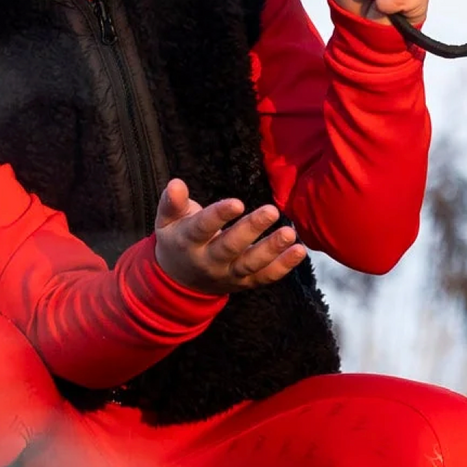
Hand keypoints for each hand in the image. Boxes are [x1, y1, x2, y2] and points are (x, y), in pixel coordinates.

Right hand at [153, 178, 305, 293]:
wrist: (181, 280)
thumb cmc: (179, 239)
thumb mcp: (167, 222)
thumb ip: (172, 203)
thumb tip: (176, 183)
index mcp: (188, 243)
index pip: (202, 229)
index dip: (218, 216)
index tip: (237, 203)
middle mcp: (209, 262)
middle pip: (230, 248)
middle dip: (251, 229)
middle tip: (272, 210)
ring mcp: (228, 275)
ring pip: (251, 265)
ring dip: (272, 249)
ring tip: (290, 233)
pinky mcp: (245, 283)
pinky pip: (265, 277)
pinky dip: (284, 266)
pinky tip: (299, 251)